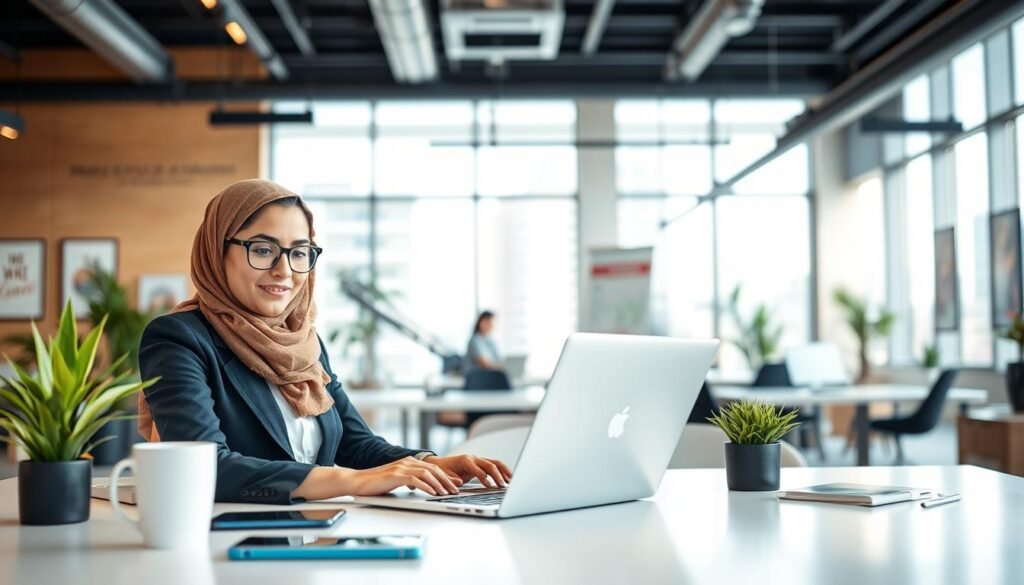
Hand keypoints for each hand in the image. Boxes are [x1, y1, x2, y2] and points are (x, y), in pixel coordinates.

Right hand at [343, 457, 461, 495]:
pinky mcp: (395, 475)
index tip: (455, 484)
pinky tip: (433, 492)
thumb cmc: (375, 483)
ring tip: (447, 493)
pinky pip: (415, 480)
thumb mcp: (396, 481)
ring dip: (439, 483)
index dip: (445, 476)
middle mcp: (406, 462)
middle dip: (446, 480)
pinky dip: (426, 486)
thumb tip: (422, 487)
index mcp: (408, 462)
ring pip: (427, 473)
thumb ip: (409, 481)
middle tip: (456, 489)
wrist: (357, 481)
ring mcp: (401, 467)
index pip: (432, 468)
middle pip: (433, 469)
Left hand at [424, 454, 512, 488]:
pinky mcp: (481, 464)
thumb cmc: (442, 470)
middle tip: (502, 485)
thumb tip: (459, 483)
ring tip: (510, 481)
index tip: (489, 486)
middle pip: (489, 464)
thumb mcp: (444, 475)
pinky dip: (502, 471)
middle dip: (497, 475)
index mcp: (465, 460)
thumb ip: (451, 479)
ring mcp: (478, 460)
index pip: (478, 469)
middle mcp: (474, 458)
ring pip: (494, 463)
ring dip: (503, 471)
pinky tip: (507, 478)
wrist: (440, 464)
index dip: (484, 478)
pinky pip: (494, 466)